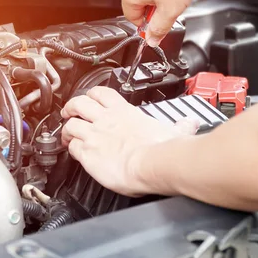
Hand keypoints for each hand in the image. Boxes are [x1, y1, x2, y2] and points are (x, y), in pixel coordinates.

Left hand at [61, 87, 197, 195]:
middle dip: (71, 107)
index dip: (91, 95)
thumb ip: (181, 126)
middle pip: (78, 104)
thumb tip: (191, 123)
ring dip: (66, 130)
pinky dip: (70, 149)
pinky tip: (73, 153)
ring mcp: (95, 136)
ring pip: (70, 125)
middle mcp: (106, 120)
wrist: (153, 163)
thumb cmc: (162, 149)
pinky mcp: (88, 153)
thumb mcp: (174, 131)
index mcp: (123, 112)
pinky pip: (72, 148)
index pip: (101, 93)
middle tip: (69, 113)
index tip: (89, 100)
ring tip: (66, 135)